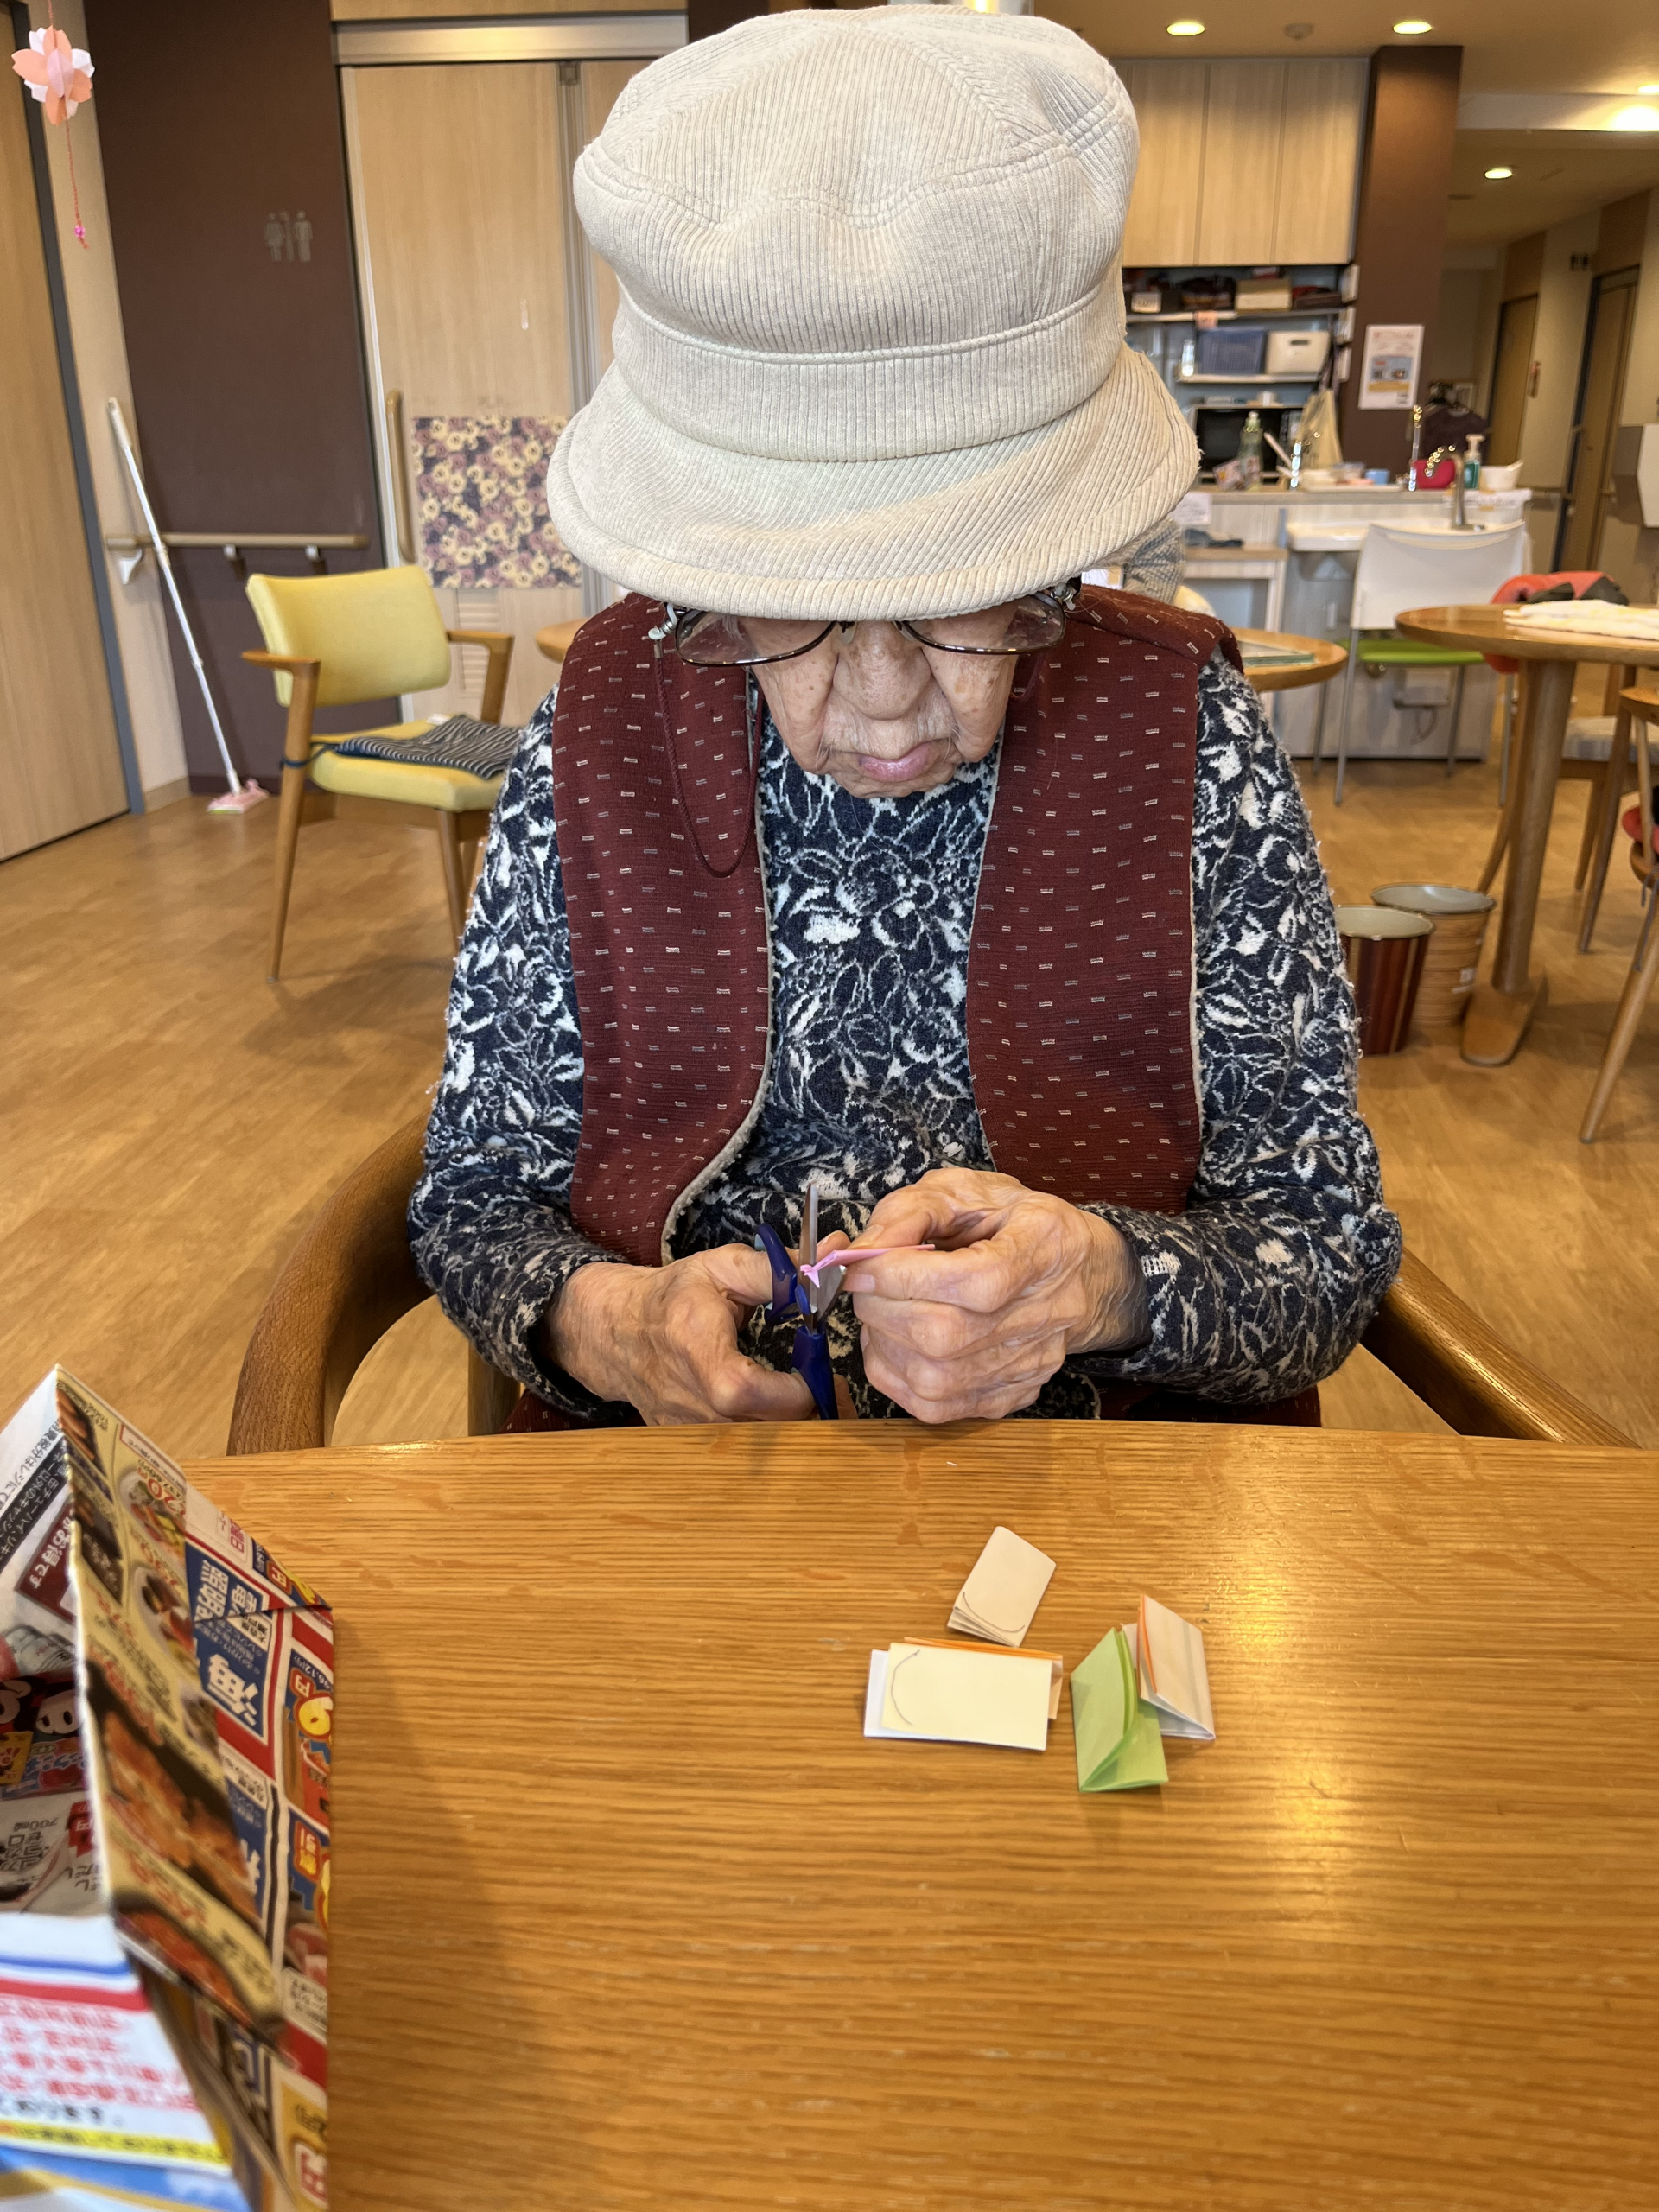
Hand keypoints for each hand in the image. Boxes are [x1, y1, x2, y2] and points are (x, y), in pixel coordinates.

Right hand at [543, 1245, 823, 1425]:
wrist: (615, 1328)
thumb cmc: (674, 1295)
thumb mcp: (722, 1267)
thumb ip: (778, 1271)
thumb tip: (834, 1258)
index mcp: (693, 1343)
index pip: (742, 1391)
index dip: (790, 1390)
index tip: (811, 1371)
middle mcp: (684, 1393)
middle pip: (756, 1427)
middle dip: (801, 1410)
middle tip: (816, 1382)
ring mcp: (681, 1423)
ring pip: (751, 1444)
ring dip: (783, 1421)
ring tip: (794, 1391)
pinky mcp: (683, 1439)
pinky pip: (734, 1448)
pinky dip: (759, 1430)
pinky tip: (766, 1405)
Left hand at [843, 1169, 1141, 1423]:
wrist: (1076, 1269)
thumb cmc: (1015, 1224)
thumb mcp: (965, 1192)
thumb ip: (909, 1212)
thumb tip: (857, 1252)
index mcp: (1045, 1246)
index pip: (975, 1281)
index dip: (904, 1277)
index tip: (860, 1266)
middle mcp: (1048, 1313)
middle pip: (946, 1336)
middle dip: (880, 1309)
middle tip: (864, 1285)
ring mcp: (1031, 1363)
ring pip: (934, 1379)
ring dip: (883, 1344)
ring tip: (882, 1309)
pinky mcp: (1012, 1395)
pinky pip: (936, 1407)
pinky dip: (896, 1375)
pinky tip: (897, 1342)